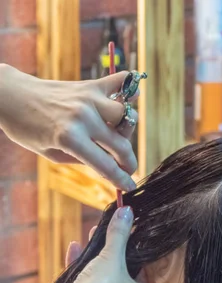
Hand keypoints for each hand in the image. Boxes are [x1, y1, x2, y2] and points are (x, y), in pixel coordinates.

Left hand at [0, 64, 137, 190]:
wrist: (13, 96)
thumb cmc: (28, 129)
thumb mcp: (53, 154)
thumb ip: (83, 159)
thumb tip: (110, 166)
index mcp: (70, 139)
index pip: (106, 165)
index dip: (122, 180)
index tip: (130, 186)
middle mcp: (83, 118)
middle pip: (121, 145)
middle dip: (129, 162)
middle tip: (128, 168)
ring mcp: (89, 99)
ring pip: (126, 117)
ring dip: (126, 131)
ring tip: (119, 138)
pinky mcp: (90, 85)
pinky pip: (120, 82)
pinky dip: (130, 89)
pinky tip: (133, 98)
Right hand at [43, 206, 150, 282]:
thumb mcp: (113, 256)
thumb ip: (119, 234)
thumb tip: (127, 211)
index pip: (142, 273)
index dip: (133, 253)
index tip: (126, 236)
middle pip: (120, 275)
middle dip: (111, 252)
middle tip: (107, 231)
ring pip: (101, 279)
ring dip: (95, 257)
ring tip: (92, 235)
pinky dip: (80, 266)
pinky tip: (74, 247)